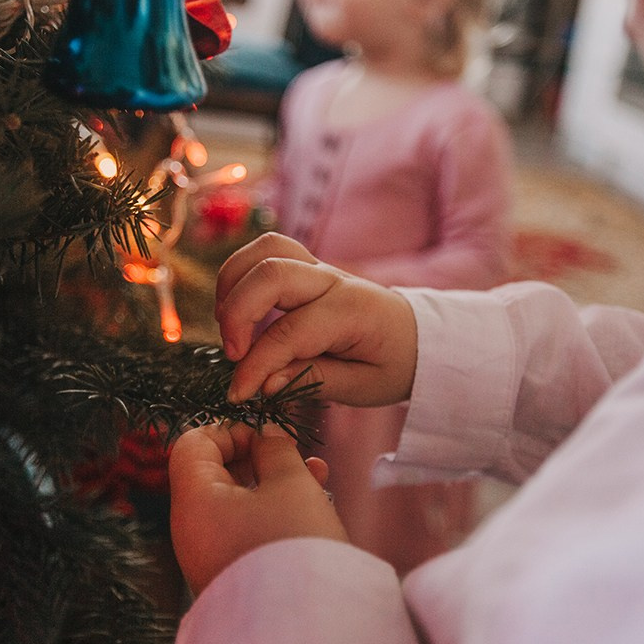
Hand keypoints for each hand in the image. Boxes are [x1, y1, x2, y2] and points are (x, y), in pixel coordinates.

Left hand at [168, 421, 345, 595]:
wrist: (303, 630)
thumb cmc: (293, 546)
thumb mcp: (291, 483)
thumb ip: (276, 449)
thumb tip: (267, 436)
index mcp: (193, 501)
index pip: (193, 444)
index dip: (231, 429)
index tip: (267, 434)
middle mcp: (191, 529)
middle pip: (215, 473)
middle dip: (258, 457)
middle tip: (295, 454)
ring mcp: (208, 556)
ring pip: (236, 502)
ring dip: (273, 483)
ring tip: (316, 475)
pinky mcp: (230, 575)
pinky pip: (244, 530)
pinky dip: (271, 512)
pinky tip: (311, 504)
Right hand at [216, 232, 417, 405]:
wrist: (415, 337)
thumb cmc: (391, 364)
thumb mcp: (362, 387)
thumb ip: (312, 380)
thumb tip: (263, 383)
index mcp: (352, 311)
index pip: (290, 332)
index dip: (256, 365)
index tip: (238, 393)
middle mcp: (334, 280)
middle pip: (271, 273)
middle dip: (238, 314)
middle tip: (233, 355)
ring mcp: (318, 267)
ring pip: (265, 249)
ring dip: (234, 283)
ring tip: (228, 326)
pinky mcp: (305, 266)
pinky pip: (266, 251)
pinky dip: (241, 273)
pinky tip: (236, 308)